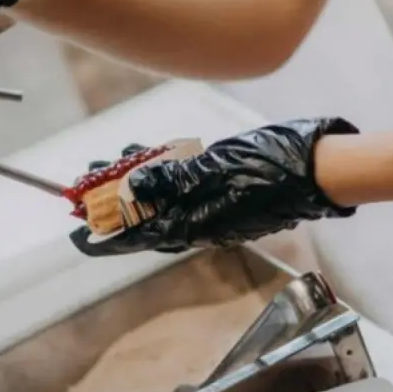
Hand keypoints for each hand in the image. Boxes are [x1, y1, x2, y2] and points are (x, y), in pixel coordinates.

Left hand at [69, 119, 357, 256]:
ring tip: (103, 165)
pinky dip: (158, 172)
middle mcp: (198, 220)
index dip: (102, 235)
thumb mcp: (214, 171)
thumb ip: (171, 180)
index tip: (74, 235)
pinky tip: (147, 156)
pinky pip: (180, 185)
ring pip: (159, 198)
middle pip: (141, 216)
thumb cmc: (270, 170)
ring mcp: (211, 205)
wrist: (318, 169)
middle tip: (77, 189)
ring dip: (129, 183)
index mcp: (192, 224)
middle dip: (107, 202)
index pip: (136, 235)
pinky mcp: (222, 188)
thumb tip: (130, 190)